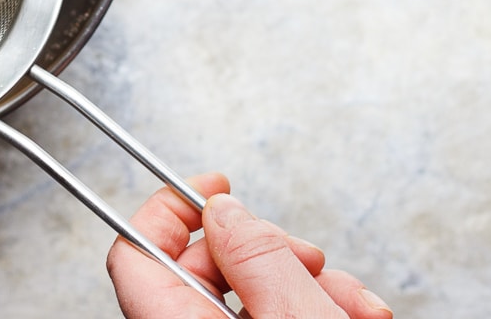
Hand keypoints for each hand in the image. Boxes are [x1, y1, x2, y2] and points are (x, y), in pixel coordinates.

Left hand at [106, 174, 391, 318]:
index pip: (133, 253)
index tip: (212, 184)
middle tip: (310, 255)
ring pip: (253, 294)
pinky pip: (278, 317)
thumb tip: (227, 212)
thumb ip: (258, 258)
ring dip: (310, 282)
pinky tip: (356, 313)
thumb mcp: (294, 316)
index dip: (169, 207)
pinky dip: (319, 307)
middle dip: (267, 247)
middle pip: (205, 267)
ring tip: (352, 301)